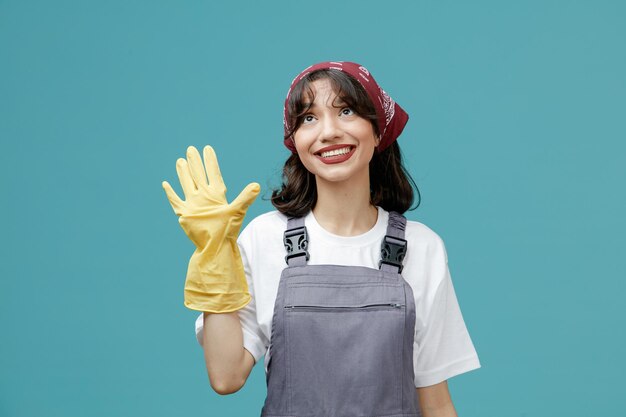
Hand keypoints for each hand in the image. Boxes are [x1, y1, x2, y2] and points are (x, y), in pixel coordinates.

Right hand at [162, 145, 259, 312]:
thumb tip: (257, 185)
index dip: (210, 161)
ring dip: (183, 173)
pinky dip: (170, 192)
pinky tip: (166, 183)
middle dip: (195, 162)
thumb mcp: (237, 211)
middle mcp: (204, 197)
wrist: (214, 246)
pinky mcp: (185, 213)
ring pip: (187, 184)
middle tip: (191, 148)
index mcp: (216, 194)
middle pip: (198, 175)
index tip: (207, 148)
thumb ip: (245, 197)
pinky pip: (176, 200)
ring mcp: (194, 204)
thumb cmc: (227, 231)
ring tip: (180, 160)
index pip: (213, 173)